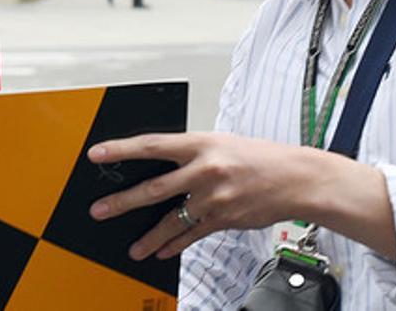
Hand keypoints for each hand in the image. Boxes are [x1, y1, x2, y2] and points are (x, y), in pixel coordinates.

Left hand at [86, 132, 319, 260]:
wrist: (298, 178)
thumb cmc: (260, 157)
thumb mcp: (221, 144)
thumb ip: (191, 154)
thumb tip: (160, 165)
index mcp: (201, 144)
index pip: (152, 145)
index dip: (121, 149)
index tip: (96, 154)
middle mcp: (205, 170)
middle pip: (154, 188)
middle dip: (123, 202)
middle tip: (99, 210)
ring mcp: (214, 198)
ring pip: (172, 220)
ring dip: (149, 237)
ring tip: (132, 248)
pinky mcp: (224, 219)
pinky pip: (192, 235)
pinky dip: (175, 245)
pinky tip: (162, 251)